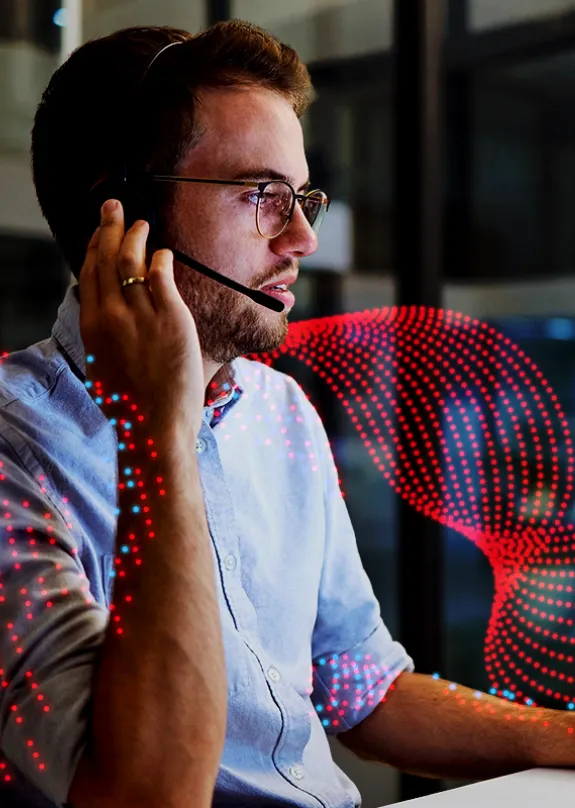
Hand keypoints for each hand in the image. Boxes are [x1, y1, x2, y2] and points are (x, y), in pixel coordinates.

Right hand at [78, 199, 204, 439]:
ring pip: (132, 261)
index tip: (99, 233)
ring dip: (135, 236)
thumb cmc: (131, 406)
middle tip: (112, 207)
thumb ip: (105, 338)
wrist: (153, 425)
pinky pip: (163, 275)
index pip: (88, 274)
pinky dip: (162, 258)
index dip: (94, 247)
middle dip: (108, 227)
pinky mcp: (171, 317)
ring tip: (141, 223)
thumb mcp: (104, 368)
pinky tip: (165, 252)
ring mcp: (140, 314)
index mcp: (92, 327)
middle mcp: (111, 315)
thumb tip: (109, 321)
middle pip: (105, 259)